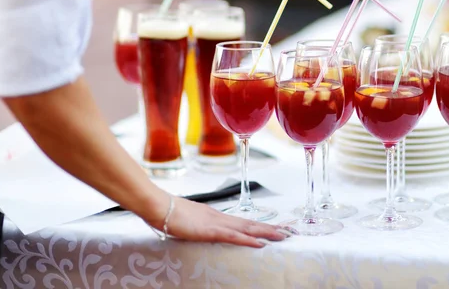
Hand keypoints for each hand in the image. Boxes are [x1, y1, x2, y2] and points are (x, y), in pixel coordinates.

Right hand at [148, 196, 287, 247]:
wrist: (158, 205)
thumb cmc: (168, 213)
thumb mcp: (188, 221)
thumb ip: (198, 225)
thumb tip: (202, 229)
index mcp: (216, 217)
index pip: (244, 222)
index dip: (261, 226)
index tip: (276, 228)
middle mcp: (221, 218)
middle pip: (251, 224)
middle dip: (272, 228)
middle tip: (291, 231)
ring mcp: (216, 223)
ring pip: (247, 229)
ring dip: (267, 232)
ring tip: (284, 235)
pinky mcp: (209, 231)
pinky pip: (233, 237)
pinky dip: (248, 240)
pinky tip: (260, 243)